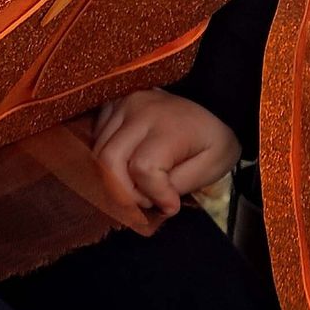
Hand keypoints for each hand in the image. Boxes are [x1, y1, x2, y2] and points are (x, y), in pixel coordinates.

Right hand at [93, 89, 239, 233]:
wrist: (213, 104)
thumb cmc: (212, 141)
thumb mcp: (210, 167)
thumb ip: (177, 187)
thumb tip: (157, 204)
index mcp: (168, 126)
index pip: (142, 168)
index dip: (153, 195)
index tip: (171, 205)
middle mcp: (140, 110)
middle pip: (109, 160)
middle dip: (124, 192)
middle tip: (148, 200)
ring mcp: (123, 104)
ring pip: (98, 152)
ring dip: (114, 179)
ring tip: (141, 184)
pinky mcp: (114, 103)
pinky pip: (96, 137)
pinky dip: (107, 159)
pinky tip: (128, 165)